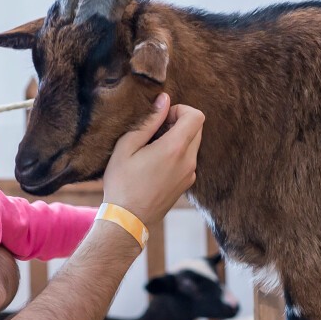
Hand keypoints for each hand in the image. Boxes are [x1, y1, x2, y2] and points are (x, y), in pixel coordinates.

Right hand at [102, 93, 202, 225]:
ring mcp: (190, 174)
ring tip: (154, 149)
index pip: (197, 115)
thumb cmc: (122, 183)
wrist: (127, 219)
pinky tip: (156, 164)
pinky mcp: (187, 184)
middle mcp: (188, 161)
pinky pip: (189, 159)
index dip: (180, 110)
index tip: (162, 118)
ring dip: (179, 139)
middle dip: (180, 123)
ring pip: (194, 144)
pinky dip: (178, 154)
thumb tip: (164, 100)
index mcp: (175, 149)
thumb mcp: (127, 146)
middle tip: (156, 132)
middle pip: (198, 128)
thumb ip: (149, 121)